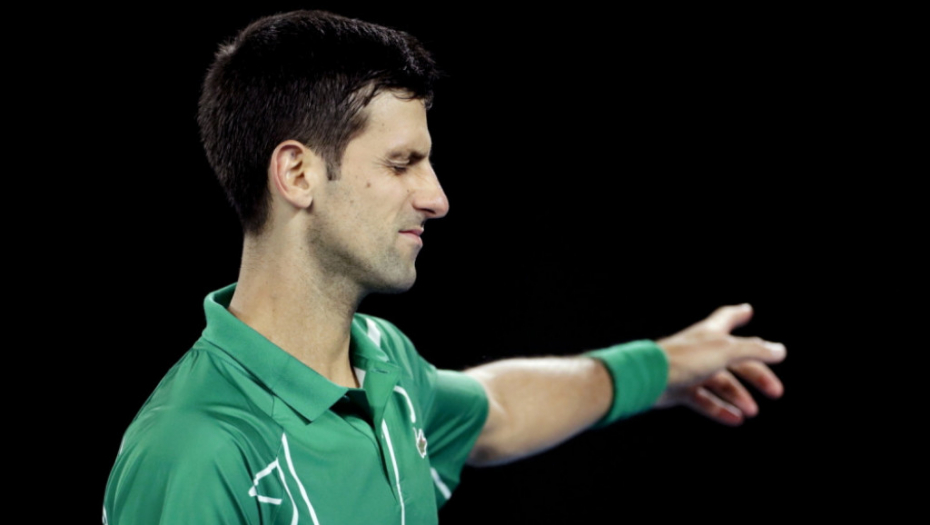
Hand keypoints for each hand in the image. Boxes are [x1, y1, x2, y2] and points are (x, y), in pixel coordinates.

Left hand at [654, 304, 785, 425]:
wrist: (649, 378)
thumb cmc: (685, 358)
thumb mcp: (726, 351)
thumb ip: (754, 350)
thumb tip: (780, 350)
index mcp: (710, 333)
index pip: (727, 318)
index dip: (738, 314)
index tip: (747, 310)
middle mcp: (701, 349)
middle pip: (734, 360)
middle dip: (755, 375)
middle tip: (775, 391)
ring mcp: (689, 369)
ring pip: (720, 383)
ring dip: (737, 396)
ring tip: (752, 411)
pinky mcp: (680, 389)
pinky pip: (704, 400)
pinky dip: (720, 410)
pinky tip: (735, 420)